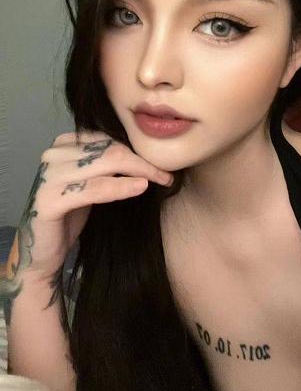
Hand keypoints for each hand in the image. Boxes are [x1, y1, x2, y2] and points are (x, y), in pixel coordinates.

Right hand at [3, 131, 172, 285]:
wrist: (42, 253)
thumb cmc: (71, 214)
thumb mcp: (92, 182)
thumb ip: (108, 163)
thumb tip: (147, 152)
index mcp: (63, 144)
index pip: (109, 137)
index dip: (138, 148)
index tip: (162, 162)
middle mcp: (53, 154)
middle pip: (111, 149)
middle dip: (143, 160)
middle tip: (167, 174)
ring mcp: (49, 176)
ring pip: (106, 163)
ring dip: (140, 170)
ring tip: (162, 179)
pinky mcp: (48, 200)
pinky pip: (94, 188)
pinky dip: (121, 187)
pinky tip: (141, 187)